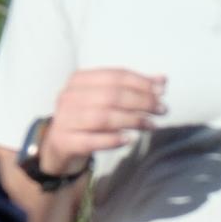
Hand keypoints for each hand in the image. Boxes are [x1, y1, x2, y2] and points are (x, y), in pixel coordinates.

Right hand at [38, 67, 166, 179]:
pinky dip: (112, 140)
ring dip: (132, 120)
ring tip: (151, 125)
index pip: (115, 76)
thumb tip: (162, 80)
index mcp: (80, 80)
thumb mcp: (106, 99)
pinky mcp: (64, 142)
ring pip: (103, 117)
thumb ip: (132, 88)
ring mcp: (64, 119)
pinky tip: (129, 140)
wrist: (58, 145)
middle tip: (161, 109)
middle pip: (112, 95)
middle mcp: (69, 96)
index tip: (162, 91)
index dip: (141, 82)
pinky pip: (91, 141)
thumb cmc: (87, 118)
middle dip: (141, 101)